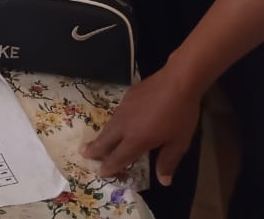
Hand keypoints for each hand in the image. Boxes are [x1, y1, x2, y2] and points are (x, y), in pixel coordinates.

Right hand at [80, 65, 201, 184]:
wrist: (178, 81)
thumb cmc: (180, 115)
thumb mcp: (178, 143)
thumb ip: (167, 162)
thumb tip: (164, 181)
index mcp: (136, 140)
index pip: (118, 158)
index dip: (109, 167)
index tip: (100, 172)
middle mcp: (125, 126)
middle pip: (105, 141)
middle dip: (94, 149)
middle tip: (83, 153)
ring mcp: (124, 109)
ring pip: (109, 126)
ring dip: (101, 136)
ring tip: (96, 141)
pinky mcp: (127, 96)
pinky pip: (116, 114)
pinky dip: (112, 122)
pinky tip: (116, 121)